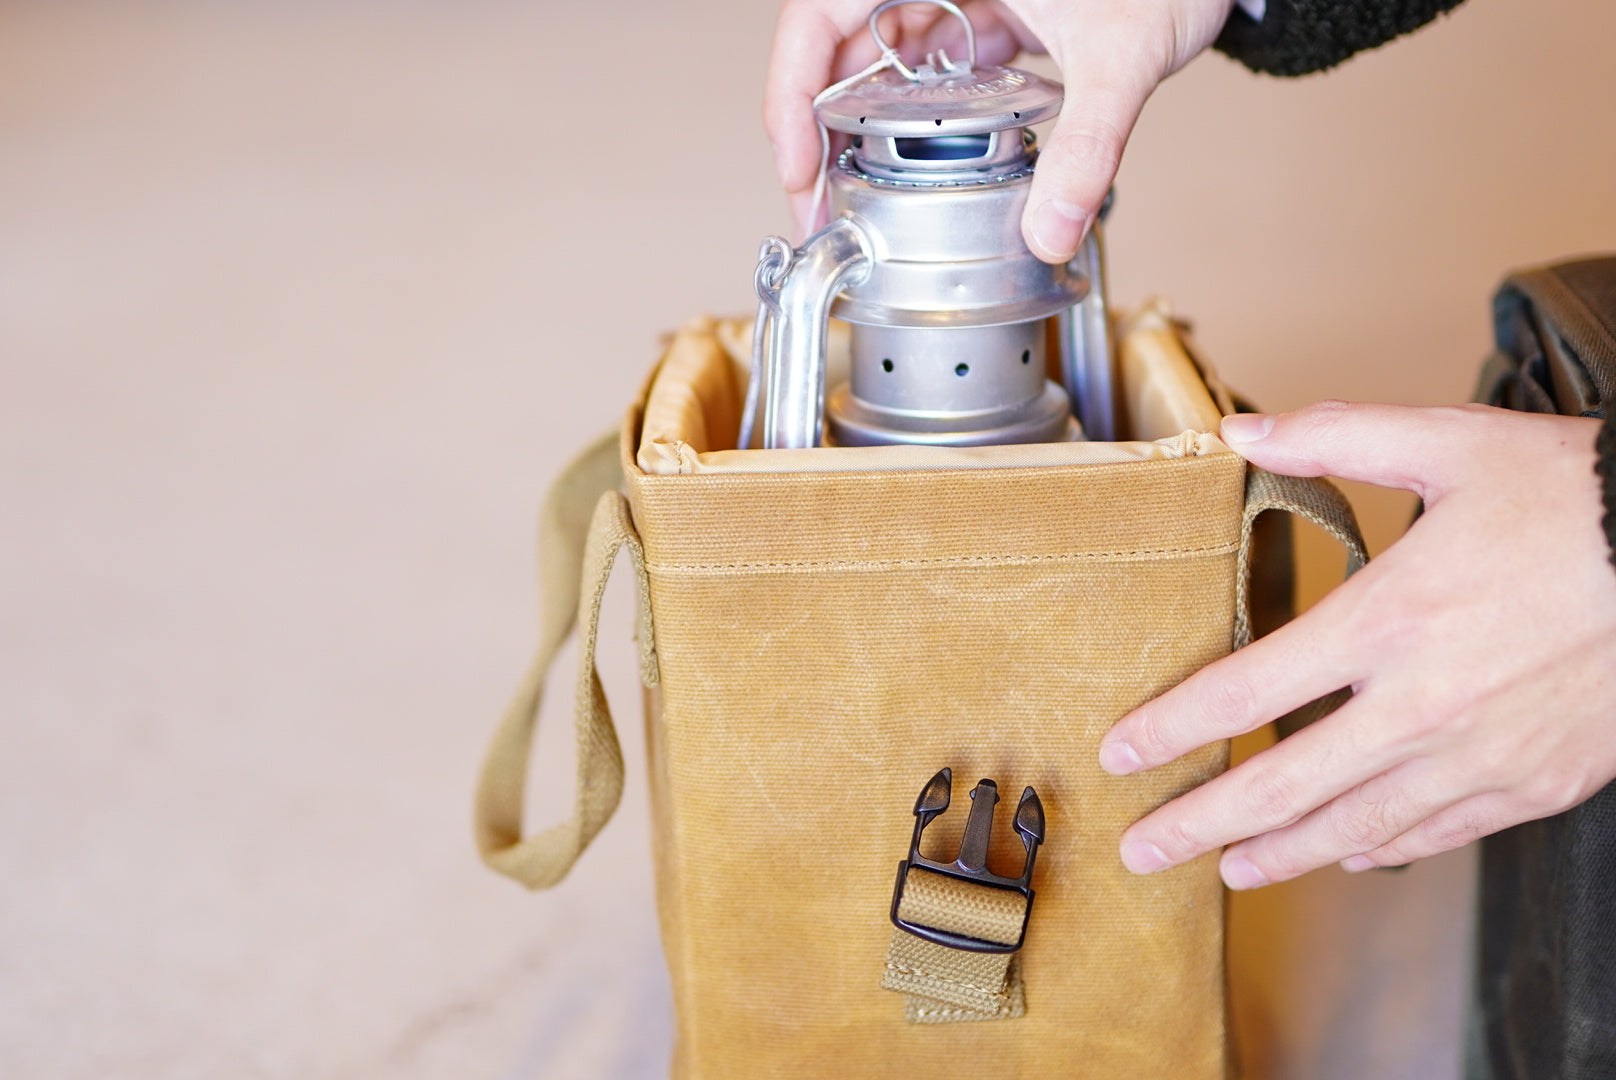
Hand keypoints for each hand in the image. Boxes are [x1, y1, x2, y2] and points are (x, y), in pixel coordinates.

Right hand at [764, 0, 1236, 260]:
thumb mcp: (1122, 54)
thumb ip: (1088, 149)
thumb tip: (1051, 230)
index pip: (818, 13)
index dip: (790, 92)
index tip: (798, 164)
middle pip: (839, 43)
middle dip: (821, 126)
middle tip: (821, 204)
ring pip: (882, 55)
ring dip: (867, 124)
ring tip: (860, 197)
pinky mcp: (994, 4)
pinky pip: (933, 59)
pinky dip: (922, 111)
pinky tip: (925, 161)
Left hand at [1099, 401, 1615, 888]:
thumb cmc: (1580, 498)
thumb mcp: (1453, 443)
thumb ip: (1337, 434)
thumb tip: (1242, 430)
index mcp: (1390, 618)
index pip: (1248, 690)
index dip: (1174, 729)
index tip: (1121, 754)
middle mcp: (1424, 702)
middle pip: (1284, 783)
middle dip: (1199, 822)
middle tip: (1140, 848)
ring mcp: (1481, 755)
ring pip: (1358, 827)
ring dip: (1281, 852)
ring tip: (1225, 869)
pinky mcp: (1534, 784)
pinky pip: (1439, 834)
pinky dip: (1382, 850)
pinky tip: (1348, 855)